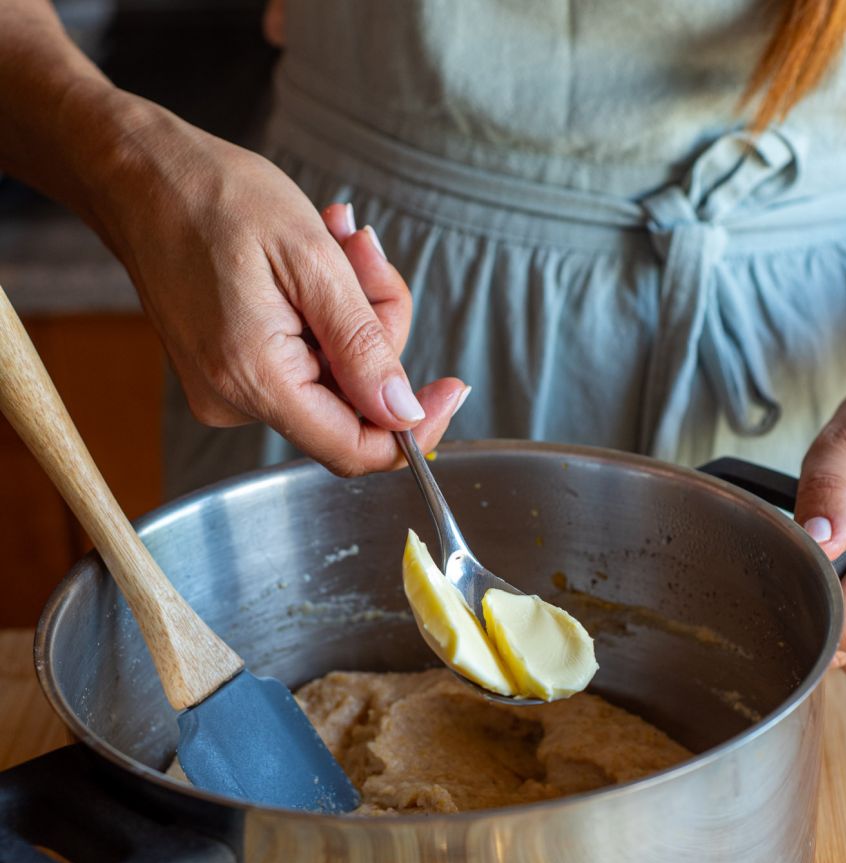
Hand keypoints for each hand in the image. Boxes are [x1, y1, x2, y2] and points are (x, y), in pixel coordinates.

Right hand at [89, 98, 466, 475]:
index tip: (453, 387)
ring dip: (353, 311)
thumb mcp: (311, 260)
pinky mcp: (229, 373)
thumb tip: (403, 415)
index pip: (355, 450)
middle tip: (367, 254)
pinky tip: (312, 261)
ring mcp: (229, 391)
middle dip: (379, 331)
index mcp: (255, 379)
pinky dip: (323, 315)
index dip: (414, 426)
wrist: (138, 175)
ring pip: (334, 378)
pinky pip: (304, 362)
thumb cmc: (216, 199)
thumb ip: (362, 347)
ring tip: (336, 240)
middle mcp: (236, 401)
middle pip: (352, 405)